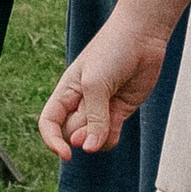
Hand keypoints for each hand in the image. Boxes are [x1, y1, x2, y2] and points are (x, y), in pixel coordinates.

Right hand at [38, 14, 170, 160]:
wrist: (142, 37)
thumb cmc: (112, 51)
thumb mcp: (96, 84)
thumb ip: (94, 118)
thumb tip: (89, 149)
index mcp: (66, 91)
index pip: (48, 123)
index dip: (52, 141)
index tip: (66, 153)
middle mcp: (80, 103)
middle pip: (72, 133)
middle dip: (83, 134)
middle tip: (97, 117)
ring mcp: (101, 109)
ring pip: (92, 140)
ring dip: (99, 138)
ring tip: (112, 118)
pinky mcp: (119, 111)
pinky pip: (109, 136)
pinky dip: (112, 136)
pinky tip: (119, 121)